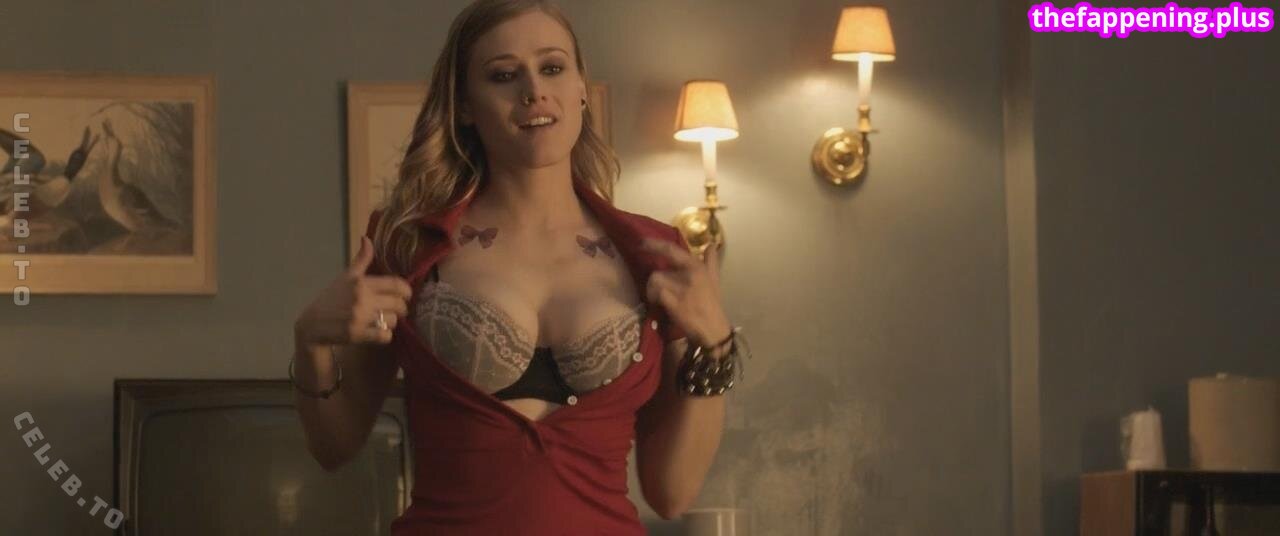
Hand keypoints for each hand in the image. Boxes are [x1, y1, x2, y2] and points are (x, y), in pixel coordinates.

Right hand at [295, 236, 412, 347]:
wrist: (312, 325)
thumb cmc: (331, 299)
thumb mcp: (345, 277)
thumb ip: (361, 260)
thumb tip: (367, 238)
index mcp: (361, 283)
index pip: (396, 284)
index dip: (406, 291)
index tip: (405, 295)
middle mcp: (362, 298)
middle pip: (399, 304)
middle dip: (401, 309)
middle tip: (395, 311)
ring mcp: (360, 317)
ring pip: (393, 320)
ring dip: (391, 323)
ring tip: (382, 321)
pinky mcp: (357, 334)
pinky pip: (385, 336)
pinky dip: (384, 336)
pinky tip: (377, 333)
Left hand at [641, 238, 731, 348]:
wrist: (713, 328)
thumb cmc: (712, 303)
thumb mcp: (715, 279)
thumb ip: (711, 261)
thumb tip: (711, 245)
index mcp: (697, 267)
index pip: (672, 250)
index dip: (655, 245)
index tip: (642, 243)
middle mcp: (690, 275)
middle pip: (659, 271)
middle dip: (656, 281)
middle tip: (659, 291)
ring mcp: (682, 290)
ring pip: (655, 280)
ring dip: (652, 290)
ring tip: (658, 298)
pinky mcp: (675, 303)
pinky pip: (656, 294)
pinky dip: (654, 298)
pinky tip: (659, 303)